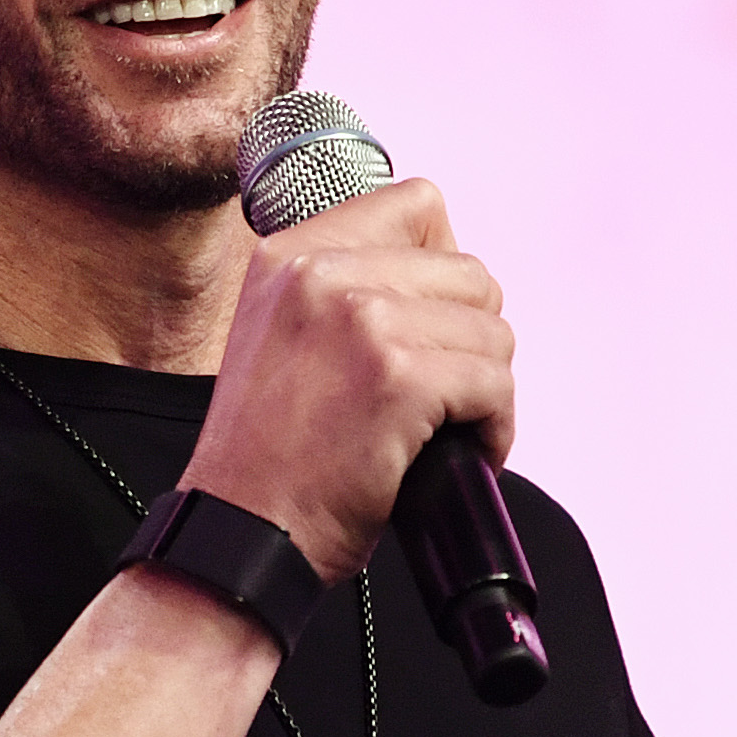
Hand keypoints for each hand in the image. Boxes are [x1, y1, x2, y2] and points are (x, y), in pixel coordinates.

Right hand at [179, 178, 514, 580]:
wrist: (241, 534)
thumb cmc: (268, 459)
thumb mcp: (280, 335)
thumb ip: (341, 290)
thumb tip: (444, 278)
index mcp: (289, 255)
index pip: (417, 202)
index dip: (444, 264)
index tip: (430, 322)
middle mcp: (321, 273)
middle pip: (469, 272)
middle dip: (469, 339)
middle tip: (440, 392)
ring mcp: (362, 321)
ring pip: (492, 331)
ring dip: (484, 388)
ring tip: (446, 429)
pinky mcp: (400, 378)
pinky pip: (495, 385)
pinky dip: (494, 427)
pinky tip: (461, 453)